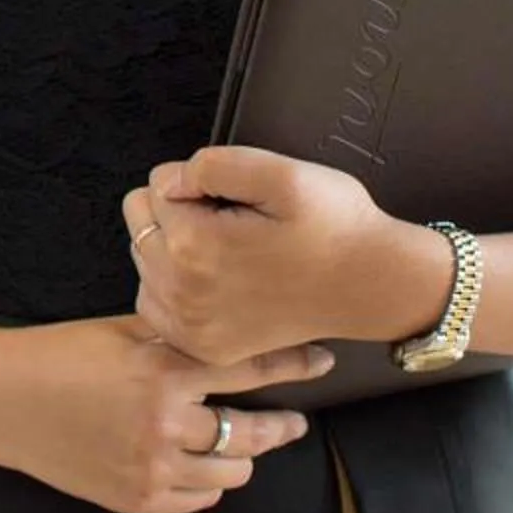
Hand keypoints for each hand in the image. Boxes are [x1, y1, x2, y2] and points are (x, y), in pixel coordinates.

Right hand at [0, 316, 330, 512]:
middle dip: (280, 426)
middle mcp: (166, 422)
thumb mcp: (120, 331)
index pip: (249, 367)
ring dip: (241, 455)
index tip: (322, 362)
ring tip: (238, 443)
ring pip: (232, 471)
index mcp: (164, 370)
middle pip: (253, 431)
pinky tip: (199, 464)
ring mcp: (153, 466)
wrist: (3, 400)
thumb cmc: (59, 355)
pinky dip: (206, 481)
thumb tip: (228, 327)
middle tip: (293, 422)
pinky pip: (199, 497)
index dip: (293, 365)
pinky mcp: (138, 498)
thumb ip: (175, 336)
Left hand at [124, 146, 449, 365]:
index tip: (236, 198)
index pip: (156, 185)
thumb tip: (168, 181)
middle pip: (140, 221)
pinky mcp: (202, 346)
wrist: (372, 284)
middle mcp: (182, 292)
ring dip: (172, 247)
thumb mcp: (280, 172)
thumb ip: (210, 165)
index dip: (197, 182)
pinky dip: (172, 285)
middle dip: (178, 211)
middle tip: (232, 221)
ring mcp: (190, 326)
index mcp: (193, 245)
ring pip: (144, 259)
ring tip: (228, 249)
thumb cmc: (333, 225)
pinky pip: (154, 302)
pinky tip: (212, 277)